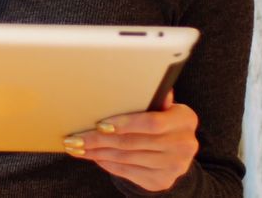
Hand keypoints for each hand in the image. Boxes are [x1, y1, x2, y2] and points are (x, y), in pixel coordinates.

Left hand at [61, 90, 198, 191]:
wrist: (175, 152)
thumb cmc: (162, 122)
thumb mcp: (162, 108)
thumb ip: (152, 98)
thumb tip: (143, 81)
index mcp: (185, 119)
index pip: (152, 122)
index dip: (125, 123)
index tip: (100, 124)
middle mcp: (184, 144)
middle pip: (133, 142)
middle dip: (100, 140)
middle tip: (76, 137)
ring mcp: (174, 166)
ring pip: (127, 158)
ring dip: (98, 153)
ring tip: (78, 147)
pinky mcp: (162, 181)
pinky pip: (128, 171)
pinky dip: (107, 164)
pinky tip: (94, 156)